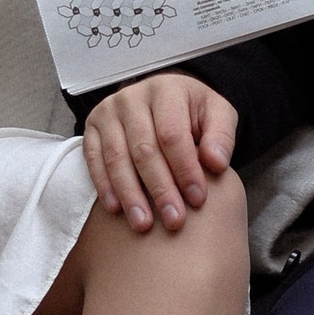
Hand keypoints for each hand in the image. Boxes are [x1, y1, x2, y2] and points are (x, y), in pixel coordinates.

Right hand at [83, 75, 237, 234]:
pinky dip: (104, 186)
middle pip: (144, 150)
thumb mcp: (216, 114)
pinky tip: (117, 209)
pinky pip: (94, 160)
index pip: (173, 134)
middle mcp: (132, 98)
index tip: (197, 199)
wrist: (162, 99)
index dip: (185, 169)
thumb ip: (221, 136)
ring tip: (144, 224)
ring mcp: (108, 112)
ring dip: (131, 195)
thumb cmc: (191, 112)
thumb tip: (216, 163)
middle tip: (174, 220)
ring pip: (117, 158)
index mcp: (166, 90)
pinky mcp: (92, 128)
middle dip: (160, 189)